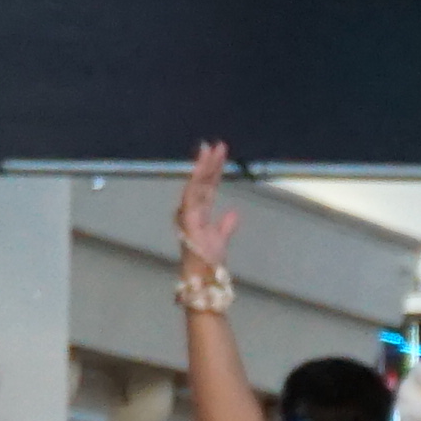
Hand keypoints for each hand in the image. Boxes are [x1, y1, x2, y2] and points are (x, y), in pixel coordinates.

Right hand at [174, 141, 242, 275]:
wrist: (204, 276)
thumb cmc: (209, 261)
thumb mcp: (220, 238)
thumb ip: (225, 225)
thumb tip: (233, 212)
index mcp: (199, 212)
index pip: (208, 187)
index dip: (213, 170)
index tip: (220, 154)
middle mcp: (191, 209)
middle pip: (202, 182)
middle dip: (210, 163)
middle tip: (218, 145)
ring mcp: (188, 212)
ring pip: (197, 183)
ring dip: (204, 166)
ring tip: (212, 150)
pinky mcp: (187, 217)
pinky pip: (192, 195)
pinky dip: (196, 180)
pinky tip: (202, 167)